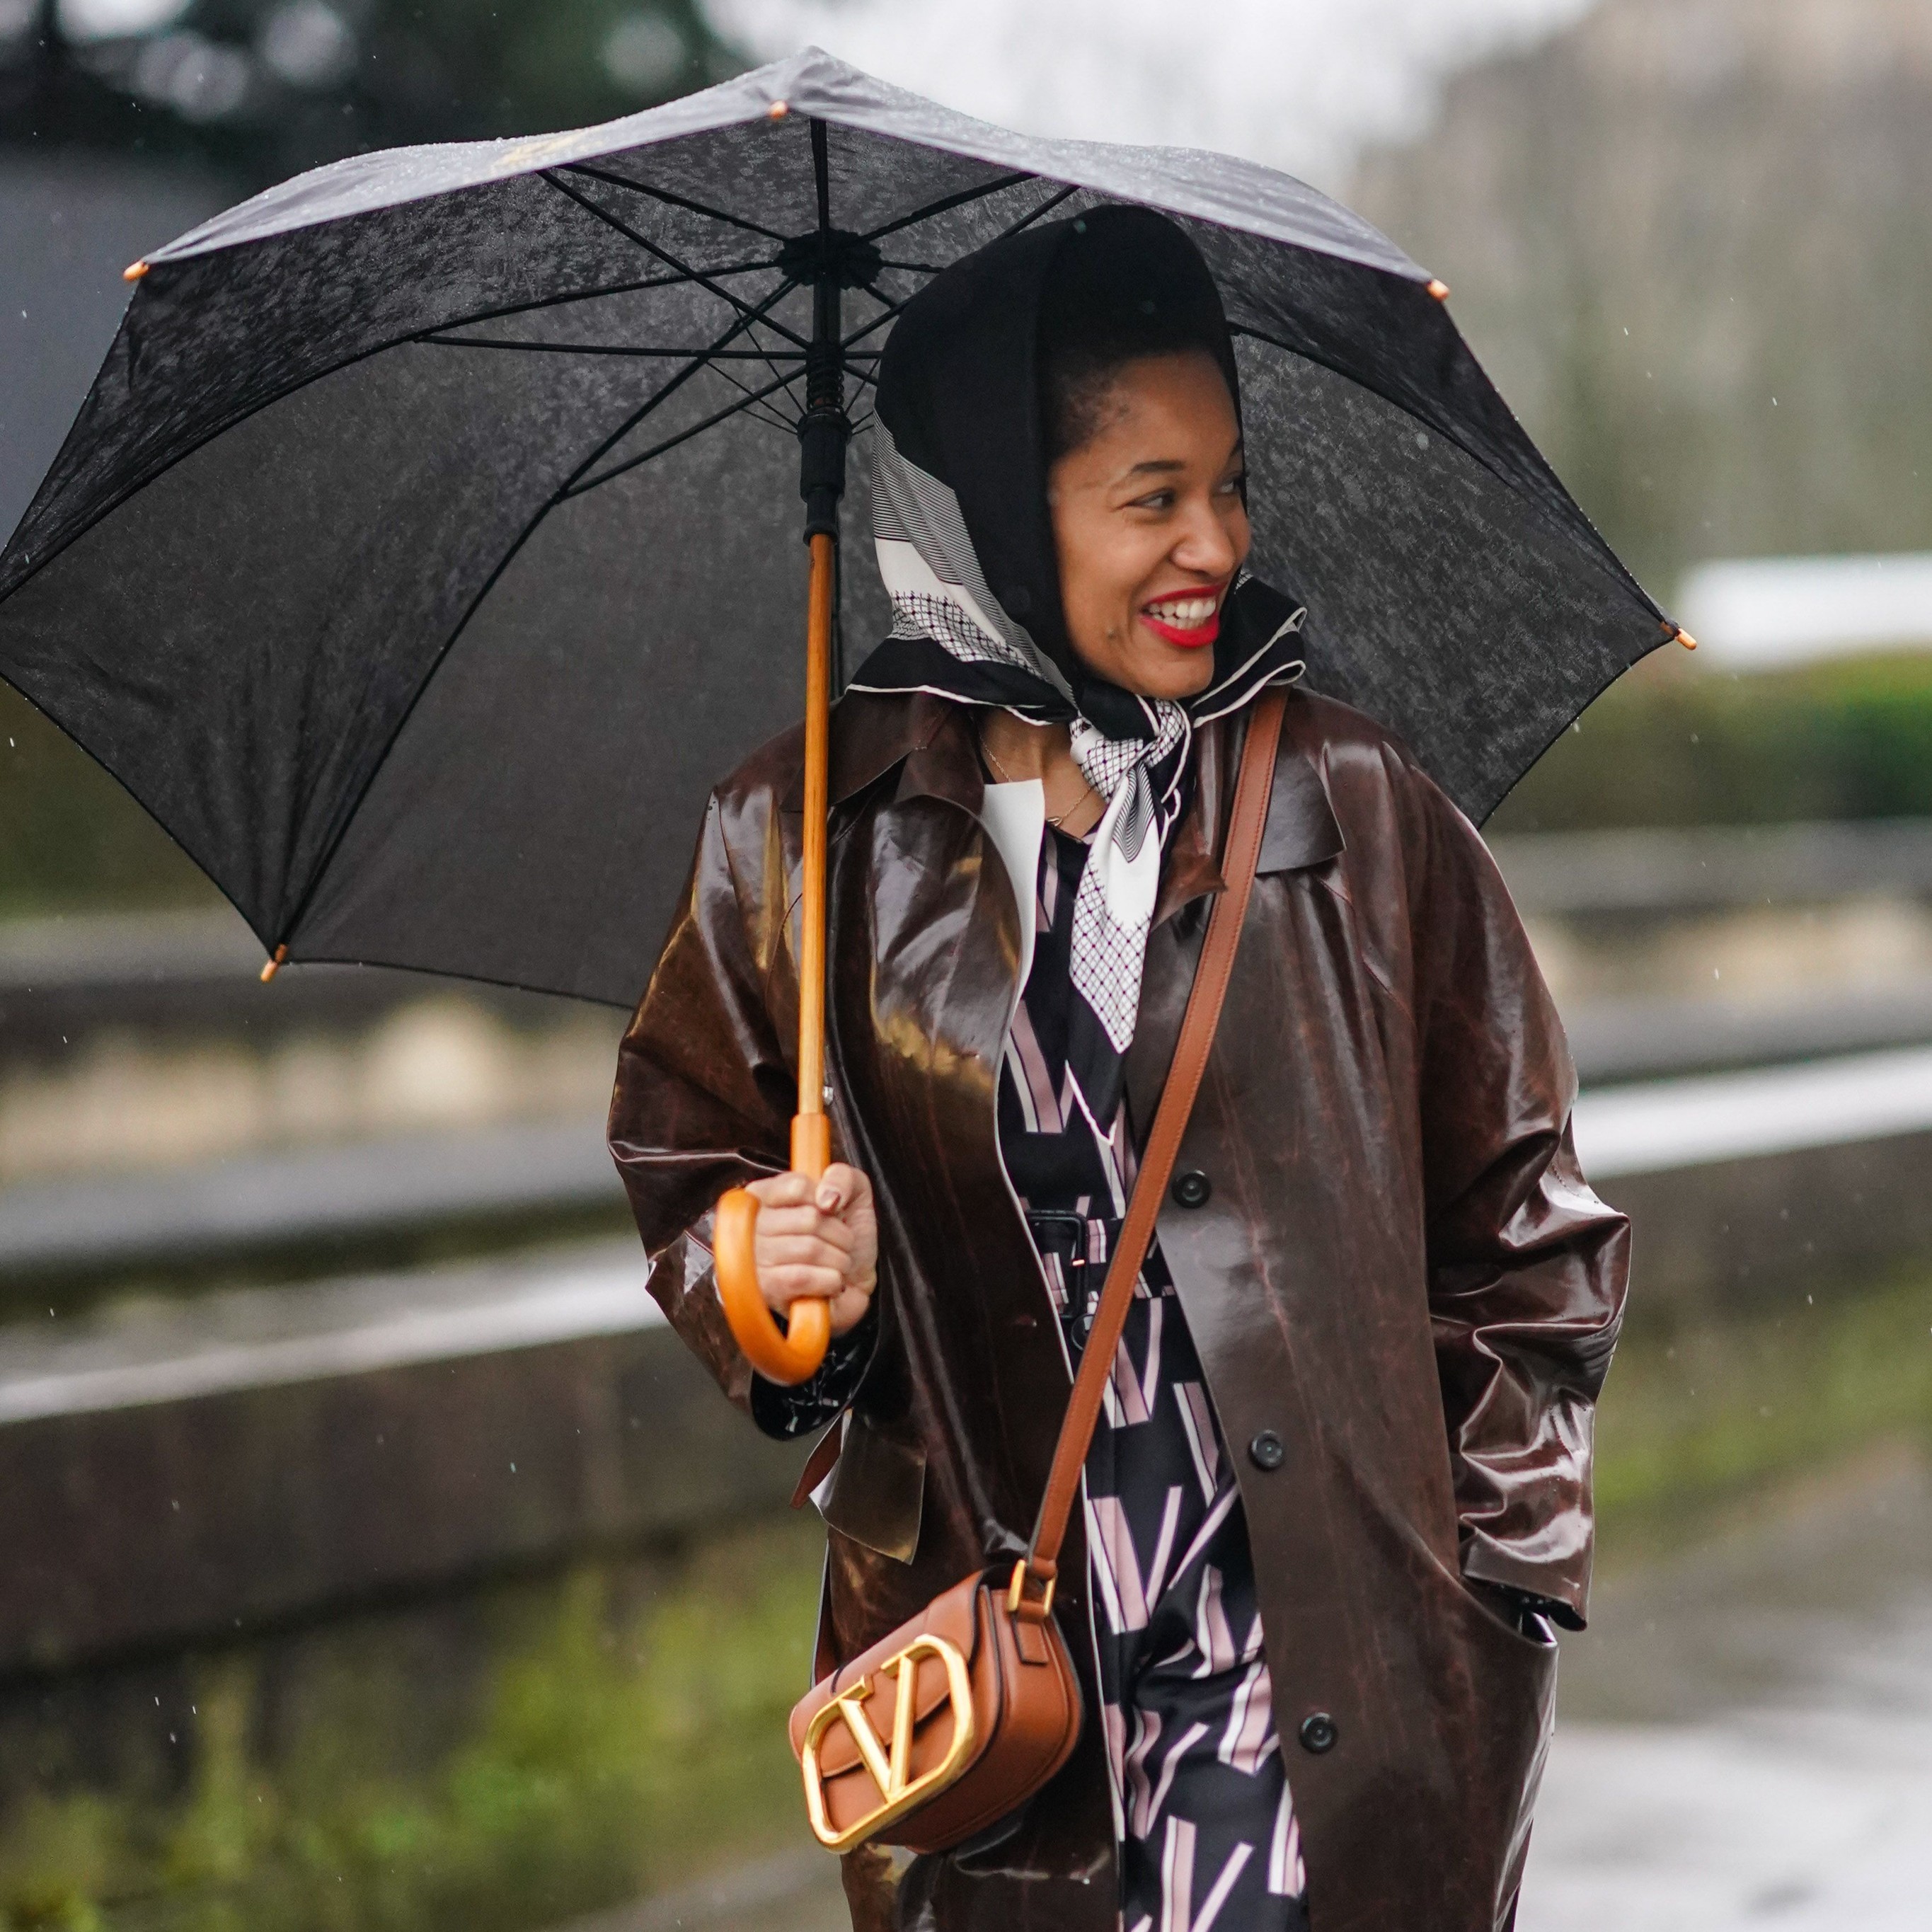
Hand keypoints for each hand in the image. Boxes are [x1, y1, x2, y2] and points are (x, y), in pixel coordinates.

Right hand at [744, 1163, 877, 1339]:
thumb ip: (842, 1176)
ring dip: (838, 1259)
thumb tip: (827, 1197)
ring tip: (836, 1263)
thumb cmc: (842, 1239)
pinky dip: (830, 1280)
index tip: (831, 1211)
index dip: (825, 1199)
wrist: (850, 1287)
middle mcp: (750, 1225)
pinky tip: (830, 1282)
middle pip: (809, 1218)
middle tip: (841, 1243)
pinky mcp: (765, 1290)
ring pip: (810, 1249)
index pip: (797, 1185)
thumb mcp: (852, 1194)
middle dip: (839, 1234)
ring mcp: (755, 1259)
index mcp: (763, 1195)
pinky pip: (804, 1278)